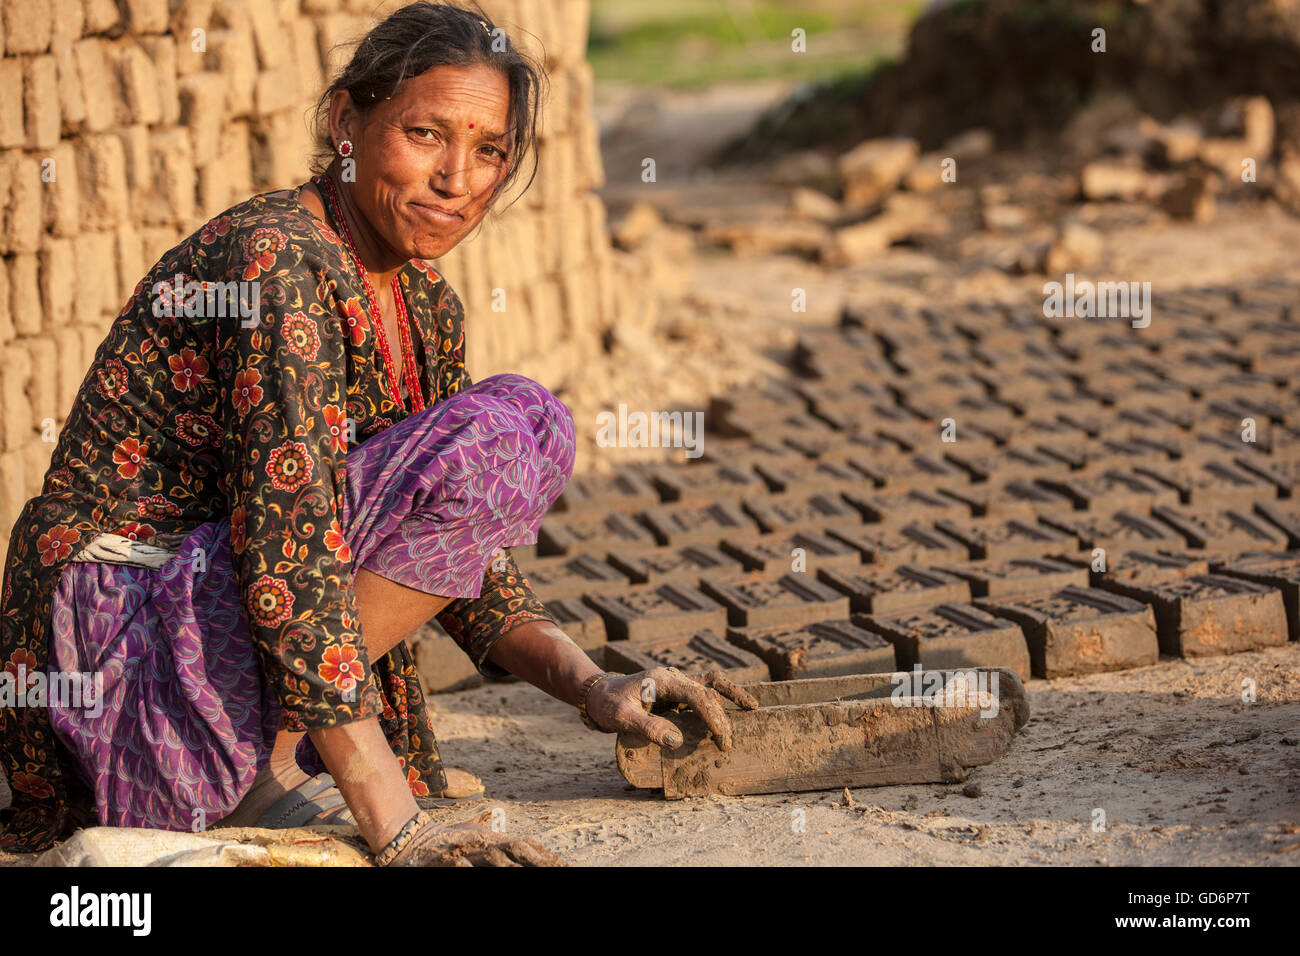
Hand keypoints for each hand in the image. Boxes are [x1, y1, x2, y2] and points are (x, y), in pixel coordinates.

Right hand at [386, 818, 563, 866]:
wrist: (409, 838)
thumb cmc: (446, 840)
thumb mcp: (473, 834)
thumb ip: (496, 836)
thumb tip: (519, 837)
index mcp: (491, 837)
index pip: (524, 845)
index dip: (544, 855)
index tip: (564, 865)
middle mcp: (482, 843)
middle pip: (515, 851)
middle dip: (537, 862)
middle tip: (557, 869)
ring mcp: (465, 852)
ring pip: (495, 861)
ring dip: (512, 869)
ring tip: (534, 875)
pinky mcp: (448, 861)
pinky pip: (465, 869)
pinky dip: (474, 871)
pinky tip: (481, 873)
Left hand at [583, 667, 758, 750]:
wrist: (596, 695)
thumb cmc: (607, 705)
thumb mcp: (622, 718)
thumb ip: (648, 728)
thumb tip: (677, 741)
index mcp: (662, 680)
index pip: (696, 695)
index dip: (712, 716)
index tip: (720, 736)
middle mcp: (673, 677)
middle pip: (707, 691)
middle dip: (721, 717)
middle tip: (726, 744)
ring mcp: (676, 683)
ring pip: (710, 684)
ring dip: (730, 694)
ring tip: (751, 707)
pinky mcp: (675, 692)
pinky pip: (702, 692)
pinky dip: (718, 699)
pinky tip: (731, 709)